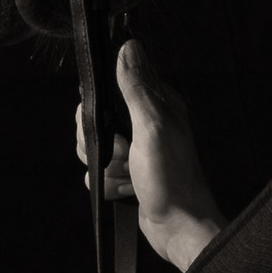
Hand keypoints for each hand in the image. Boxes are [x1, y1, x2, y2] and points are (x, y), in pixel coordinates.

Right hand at [77, 41, 225, 270]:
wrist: (177, 226)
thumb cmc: (173, 178)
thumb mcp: (152, 126)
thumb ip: (137, 88)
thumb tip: (129, 46)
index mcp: (156, 103)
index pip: (111, 85)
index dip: (100, 106)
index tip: (110, 124)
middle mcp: (145, 123)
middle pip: (94, 120)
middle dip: (101, 143)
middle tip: (125, 153)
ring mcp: (135, 149)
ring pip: (93, 149)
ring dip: (106, 167)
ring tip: (130, 174)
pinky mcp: (127, 173)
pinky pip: (97, 174)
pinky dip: (109, 185)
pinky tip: (129, 189)